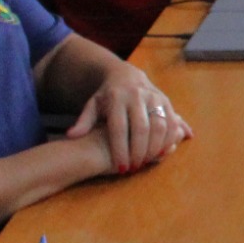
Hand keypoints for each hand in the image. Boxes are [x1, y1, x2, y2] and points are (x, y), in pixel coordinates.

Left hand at [64, 64, 187, 173]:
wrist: (125, 74)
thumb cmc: (107, 96)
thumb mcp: (92, 105)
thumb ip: (84, 121)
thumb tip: (71, 136)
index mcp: (116, 98)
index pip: (119, 128)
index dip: (121, 150)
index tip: (121, 168)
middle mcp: (137, 96)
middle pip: (141, 129)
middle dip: (139, 152)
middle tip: (134, 168)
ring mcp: (154, 97)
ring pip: (159, 126)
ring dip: (155, 148)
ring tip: (147, 163)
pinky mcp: (166, 100)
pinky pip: (172, 122)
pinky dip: (169, 139)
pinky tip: (162, 153)